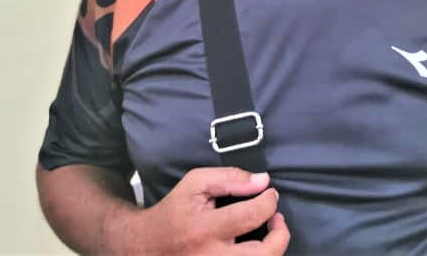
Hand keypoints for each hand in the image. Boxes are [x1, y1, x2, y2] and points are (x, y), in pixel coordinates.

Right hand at [123, 167, 289, 254]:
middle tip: (278, 219)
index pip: (250, 217)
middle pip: (263, 255)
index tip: (271, 194)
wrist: (146, 246)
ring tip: (272, 233)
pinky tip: (256, 247)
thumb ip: (230, 178)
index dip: (269, 202)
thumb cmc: (174, 211)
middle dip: (280, 235)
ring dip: (274, 250)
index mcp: (205, 229)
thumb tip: (262, 180)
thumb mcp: (195, 183)